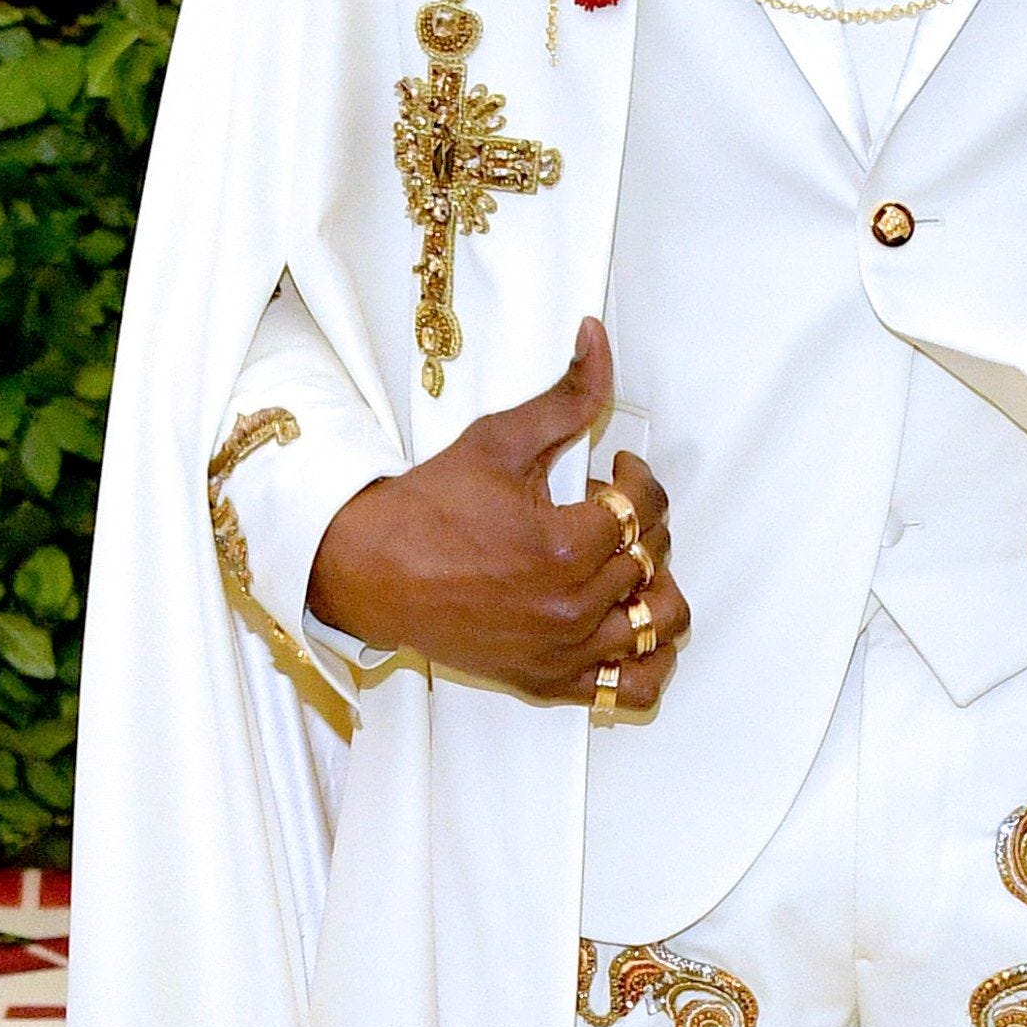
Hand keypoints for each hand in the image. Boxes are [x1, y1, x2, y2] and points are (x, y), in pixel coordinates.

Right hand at [306, 324, 685, 712]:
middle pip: (653, 560)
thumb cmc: (428, 505)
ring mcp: (562, 650)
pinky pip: (630, 689)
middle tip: (605, 511)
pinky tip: (633, 627)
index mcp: (563, 546)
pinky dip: (648, 663)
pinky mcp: (548, 680)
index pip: (645, 509)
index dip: (639, 480)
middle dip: (640, 525)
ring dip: (654, 588)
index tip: (618, 472)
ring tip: (626, 565)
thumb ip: (566, 395)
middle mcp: (570, 606)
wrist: (369, 569)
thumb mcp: (499, 439)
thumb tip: (598, 337)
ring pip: (657, 624)